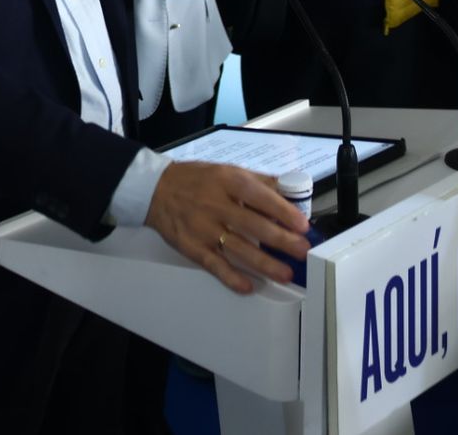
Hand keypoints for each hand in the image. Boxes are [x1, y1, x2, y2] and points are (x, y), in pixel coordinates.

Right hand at [144, 160, 309, 292]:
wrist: (155, 189)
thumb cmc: (197, 180)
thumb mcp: (228, 170)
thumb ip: (259, 181)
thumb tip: (291, 192)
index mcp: (227, 181)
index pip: (259, 197)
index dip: (283, 212)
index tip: (302, 225)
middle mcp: (215, 204)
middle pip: (252, 225)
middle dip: (281, 240)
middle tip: (302, 251)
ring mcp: (203, 228)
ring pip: (237, 248)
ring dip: (264, 263)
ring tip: (286, 273)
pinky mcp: (192, 246)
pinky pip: (214, 264)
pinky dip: (231, 277)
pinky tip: (248, 286)